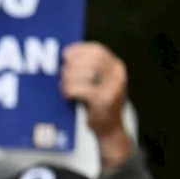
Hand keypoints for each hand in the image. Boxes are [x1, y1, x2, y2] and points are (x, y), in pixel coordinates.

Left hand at [60, 42, 131, 164]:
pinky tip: (67, 95)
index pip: (97, 50)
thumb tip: (65, 57)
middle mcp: (117, 75)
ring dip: (69, 79)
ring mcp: (113, 87)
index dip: (79, 49)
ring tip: (63, 86)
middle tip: (62, 73)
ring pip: (84, 73)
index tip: (65, 54)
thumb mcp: (98, 82)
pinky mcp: (104, 100)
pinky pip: (81, 89)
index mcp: (116, 67)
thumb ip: (87, 68)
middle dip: (72, 65)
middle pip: (90, 60)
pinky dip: (70, 90)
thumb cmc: (98, 103)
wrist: (110, 128)